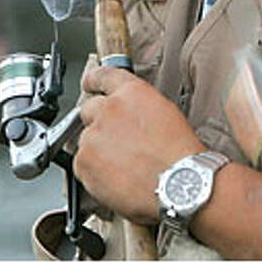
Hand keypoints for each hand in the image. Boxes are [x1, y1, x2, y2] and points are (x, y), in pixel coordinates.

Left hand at [75, 65, 205, 223]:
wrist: (179, 186)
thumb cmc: (180, 155)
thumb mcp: (165, 114)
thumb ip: (137, 106)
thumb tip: (126, 112)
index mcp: (131, 92)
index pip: (102, 76)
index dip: (93, 81)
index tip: (89, 85)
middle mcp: (109, 109)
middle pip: (89, 109)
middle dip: (98, 122)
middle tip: (116, 141)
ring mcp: (93, 136)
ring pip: (86, 140)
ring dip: (97, 150)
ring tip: (123, 166)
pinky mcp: (84, 162)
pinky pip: (81, 164)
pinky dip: (93, 172)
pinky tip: (115, 179)